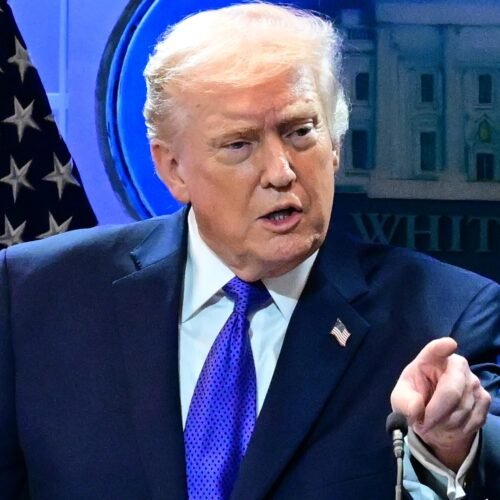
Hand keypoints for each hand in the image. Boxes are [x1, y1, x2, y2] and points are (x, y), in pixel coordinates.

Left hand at [390, 337, 490, 470]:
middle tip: (423, 426)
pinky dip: (457, 429)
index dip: (442, 347)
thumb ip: (404, 402)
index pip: (436, 350)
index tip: (449, 345)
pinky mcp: (484, 399)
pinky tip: (447, 426)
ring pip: (462, 409)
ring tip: (432, 424)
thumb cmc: (415, 399)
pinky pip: (473, 420)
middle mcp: (456, 365)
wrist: (433, 417)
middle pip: (452, 391)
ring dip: (444, 423)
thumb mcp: (401, 399)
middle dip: (435, 413)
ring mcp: (474, 381)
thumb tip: (415, 408)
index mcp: (431, 359)